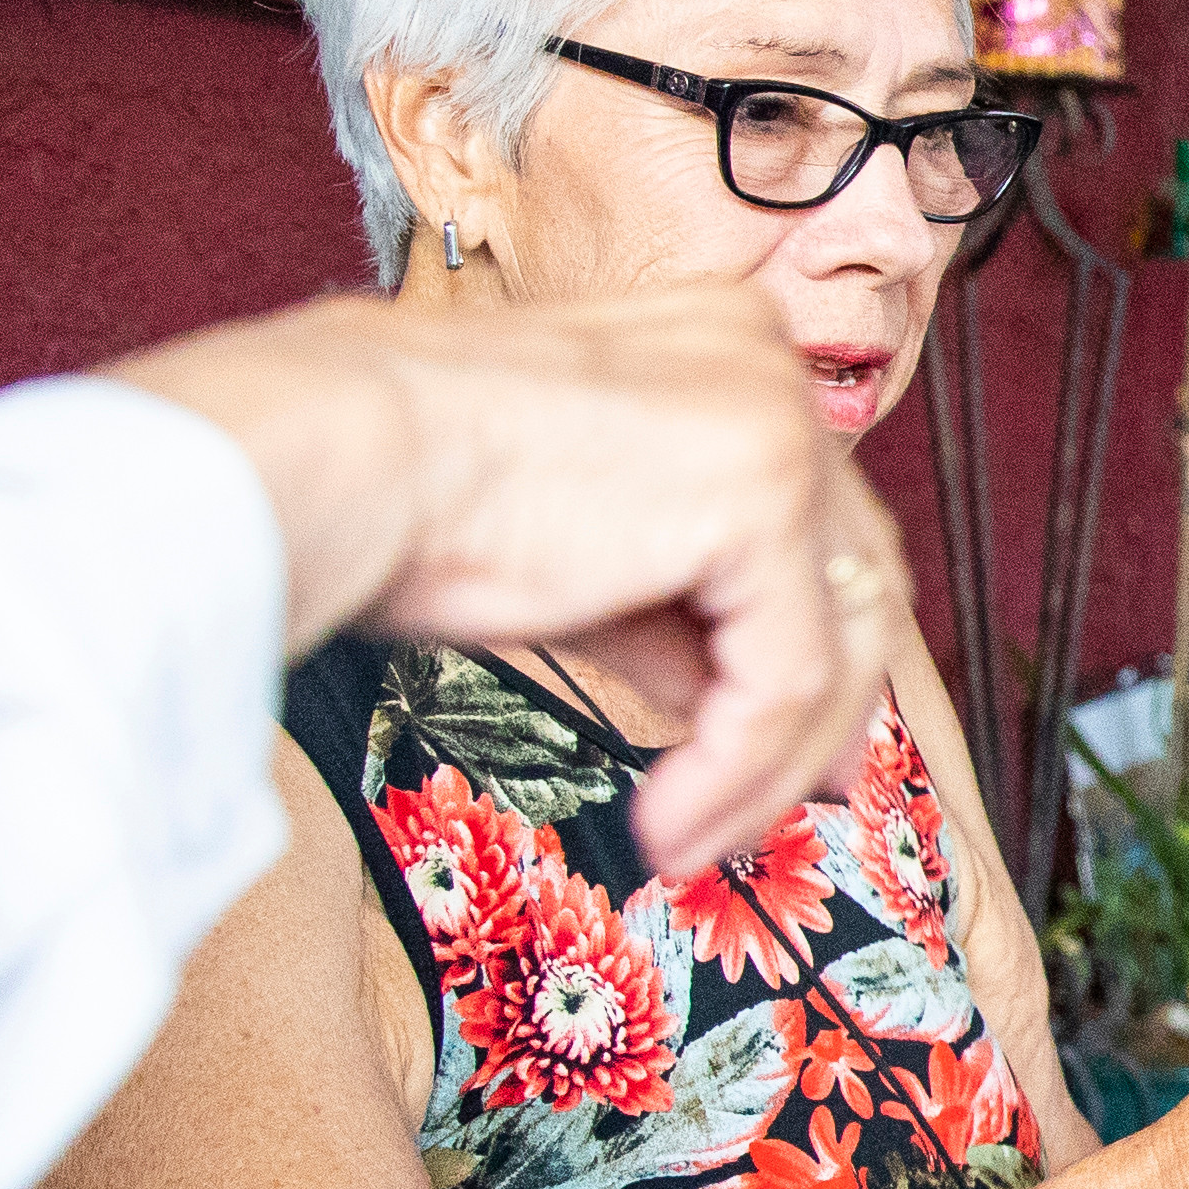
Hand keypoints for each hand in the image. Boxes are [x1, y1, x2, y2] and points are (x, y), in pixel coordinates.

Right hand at [115, 289, 897, 869]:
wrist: (336, 459)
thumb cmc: (410, 496)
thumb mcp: (585, 559)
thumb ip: (679, 619)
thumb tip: (754, 719)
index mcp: (725, 348)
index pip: (815, 521)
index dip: (819, 645)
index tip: (800, 753)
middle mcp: (767, 367)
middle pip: (852, 576)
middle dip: (821, 715)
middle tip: (786, 810)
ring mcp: (774, 424)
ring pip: (836, 636)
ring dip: (770, 764)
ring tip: (691, 840)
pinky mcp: (762, 496)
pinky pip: (786, 673)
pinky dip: (739, 765)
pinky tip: (671, 822)